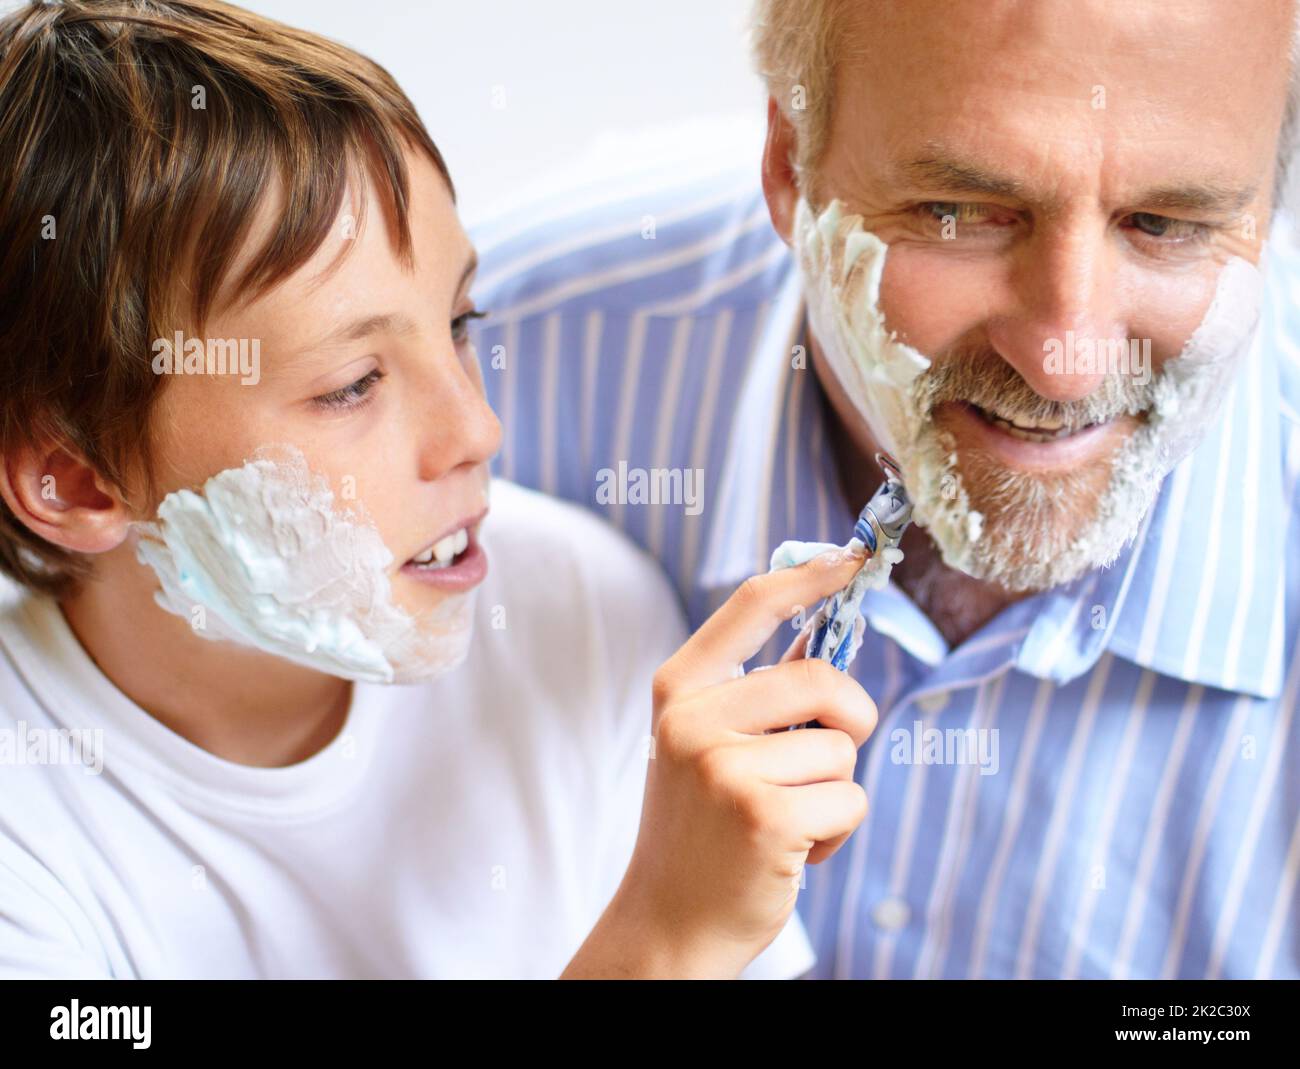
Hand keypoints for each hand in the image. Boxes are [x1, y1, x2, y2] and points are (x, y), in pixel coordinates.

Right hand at [566, 546, 876, 977]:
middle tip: (825, 756)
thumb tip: (825, 632)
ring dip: (834, 789)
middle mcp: (694, 719)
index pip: (752, 605)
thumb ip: (757, 693)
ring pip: (842, 747)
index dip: (810, 574)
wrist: (668, 922)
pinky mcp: (764, 814)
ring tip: (785, 818)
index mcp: (679, 690)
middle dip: (849, 720)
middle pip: (821, 678)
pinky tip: (791, 852)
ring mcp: (725, 766)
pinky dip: (838, 831)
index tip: (852, 556)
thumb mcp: (706, 745)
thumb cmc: (701, 829)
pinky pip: (850, 798)